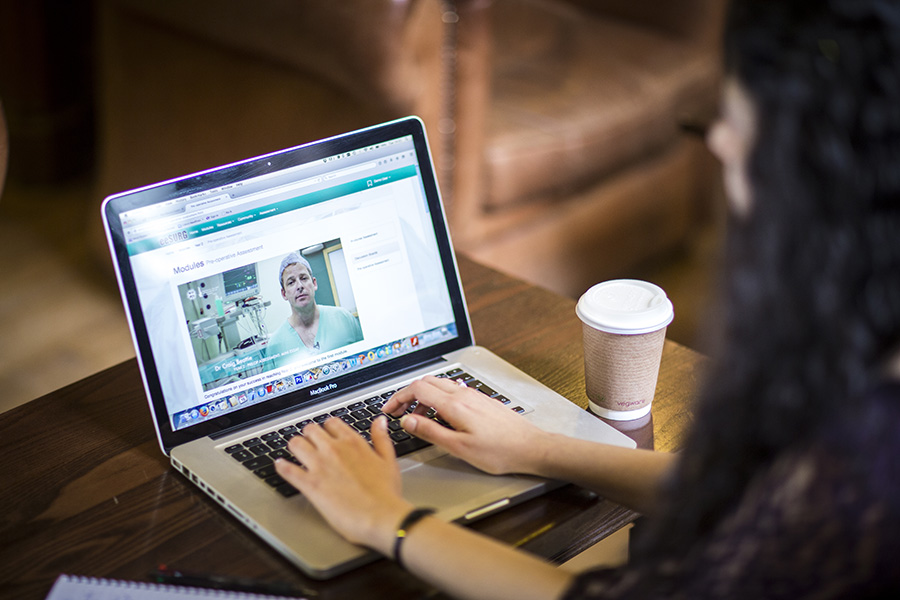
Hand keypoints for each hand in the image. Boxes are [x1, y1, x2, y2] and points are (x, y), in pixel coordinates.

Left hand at [275, 416, 412, 554]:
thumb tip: (379, 420)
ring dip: (295, 447)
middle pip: (310, 430)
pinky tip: (280, 466)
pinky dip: (281, 466)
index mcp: (353, 442)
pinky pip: (288, 469)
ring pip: (296, 444)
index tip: (326, 435)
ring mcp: (320, 465)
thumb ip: (381, 438)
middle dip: (309, 436)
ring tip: (295, 453)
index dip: (327, 429)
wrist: (380, 516)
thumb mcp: (388, 460)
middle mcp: (334, 449)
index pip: (331, 423)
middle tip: (309, 444)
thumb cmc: (386, 493)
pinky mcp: (310, 485)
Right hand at [382, 376, 549, 474]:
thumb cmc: (499, 451)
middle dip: (408, 395)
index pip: (417, 389)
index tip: (389, 409)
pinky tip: (440, 417)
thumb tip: (407, 421)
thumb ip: (430, 431)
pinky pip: (452, 391)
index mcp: (455, 405)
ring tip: (418, 418)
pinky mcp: (481, 400)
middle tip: (399, 412)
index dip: (398, 397)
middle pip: (426, 382)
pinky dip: (438, 399)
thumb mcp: (459, 447)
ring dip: (423, 397)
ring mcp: (473, 395)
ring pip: (439, 385)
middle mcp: (463, 394)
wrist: (530, 447)